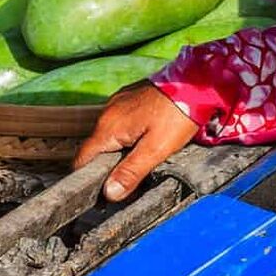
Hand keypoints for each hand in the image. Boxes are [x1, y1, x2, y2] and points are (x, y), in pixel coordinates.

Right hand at [73, 80, 198, 202]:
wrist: (194, 82)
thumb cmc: (177, 114)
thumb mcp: (156, 149)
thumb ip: (131, 172)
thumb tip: (109, 193)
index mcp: (108, 127)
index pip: (82, 159)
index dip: (88, 179)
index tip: (102, 193)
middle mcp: (107, 113)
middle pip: (96, 149)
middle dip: (107, 167)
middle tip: (129, 181)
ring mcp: (117, 103)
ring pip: (109, 136)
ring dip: (119, 151)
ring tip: (141, 161)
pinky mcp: (128, 99)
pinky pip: (119, 123)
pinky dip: (127, 136)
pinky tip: (146, 140)